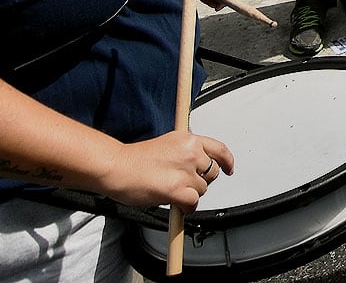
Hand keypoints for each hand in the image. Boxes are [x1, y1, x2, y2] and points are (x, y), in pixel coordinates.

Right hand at [101, 130, 234, 209]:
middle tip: (182, 183)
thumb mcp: (167, 144)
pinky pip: (193, 203)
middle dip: (200, 182)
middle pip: (211, 174)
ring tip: (169, 190)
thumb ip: (185, 152)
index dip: (227, 162)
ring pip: (202, 190)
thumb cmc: (135, 159)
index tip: (229, 169)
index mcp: (188, 139)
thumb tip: (198, 166)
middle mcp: (190, 153)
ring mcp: (185, 171)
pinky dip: (186, 207)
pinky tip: (176, 204)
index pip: (220, 150)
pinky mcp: (177, 189)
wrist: (116, 167)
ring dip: (189, 195)